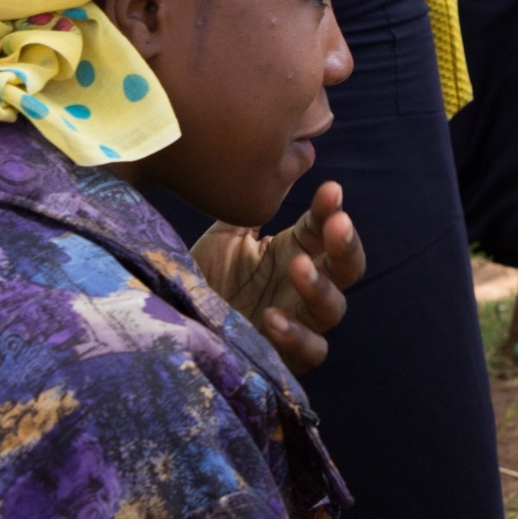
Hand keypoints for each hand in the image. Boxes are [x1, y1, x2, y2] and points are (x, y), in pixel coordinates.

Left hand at [191, 180, 364, 371]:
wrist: (170, 320)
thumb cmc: (199, 276)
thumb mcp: (224, 236)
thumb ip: (253, 204)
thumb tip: (278, 161)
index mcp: (294, 252)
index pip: (325, 229)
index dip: (332, 210)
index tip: (330, 190)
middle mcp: (302, 287)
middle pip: (347, 269)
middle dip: (347, 246)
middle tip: (337, 224)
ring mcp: (297, 323)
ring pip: (333, 309)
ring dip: (320, 287)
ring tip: (297, 267)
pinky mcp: (282, 357)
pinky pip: (308, 351)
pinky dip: (297, 336)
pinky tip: (272, 317)